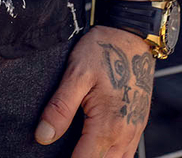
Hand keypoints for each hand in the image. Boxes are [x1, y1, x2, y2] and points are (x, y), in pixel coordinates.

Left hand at [36, 26, 154, 156]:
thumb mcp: (76, 74)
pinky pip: (125, 153)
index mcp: (107, 126)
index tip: (47, 157)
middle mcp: (125, 136)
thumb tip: (43, 136)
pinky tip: (93, 147)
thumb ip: (60, 108)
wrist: (131, 35)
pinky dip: (109, 155)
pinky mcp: (138, 125)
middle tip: (57, 151)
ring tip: (75, 149)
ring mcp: (134, 132)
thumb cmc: (103, 51)